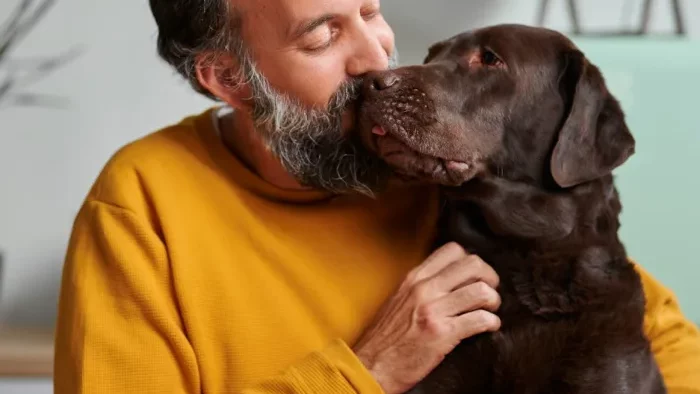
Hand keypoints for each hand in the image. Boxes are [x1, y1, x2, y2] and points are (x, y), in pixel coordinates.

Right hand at [353, 242, 500, 393]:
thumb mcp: (399, 300)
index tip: (475, 275)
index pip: (452, 250)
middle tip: (489, 291)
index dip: (471, 261)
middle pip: (473, 265)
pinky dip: (491, 323)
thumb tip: (448, 280)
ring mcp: (433, 310)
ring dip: (493, 301)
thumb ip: (421, 287)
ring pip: (481, 291)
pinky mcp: (443, 334)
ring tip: (489, 310)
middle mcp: (424, 289)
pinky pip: (481, 319)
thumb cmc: (385, 338)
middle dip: (489, 278)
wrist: (372, 365)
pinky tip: (488, 327)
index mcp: (414, 279)